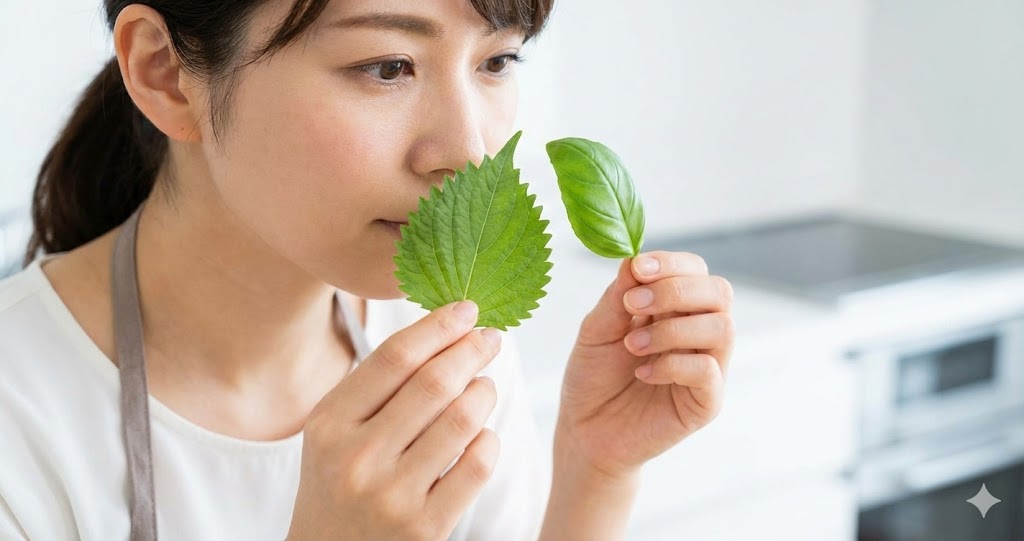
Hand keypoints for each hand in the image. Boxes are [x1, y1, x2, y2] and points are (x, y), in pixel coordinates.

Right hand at [287, 301, 501, 540]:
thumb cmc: (340, 482)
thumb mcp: (335, 430)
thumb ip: (377, 383)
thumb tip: (446, 328)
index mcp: (330, 423)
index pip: (395, 357)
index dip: (438, 326)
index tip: (466, 309)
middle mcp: (357, 458)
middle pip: (434, 383)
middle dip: (472, 351)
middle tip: (490, 338)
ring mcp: (392, 496)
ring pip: (463, 421)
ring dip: (484, 392)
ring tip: (485, 385)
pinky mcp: (425, 527)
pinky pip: (477, 466)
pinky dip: (489, 440)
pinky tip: (482, 434)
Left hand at [555, 251, 733, 479]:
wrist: (585, 430)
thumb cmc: (594, 377)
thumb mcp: (596, 330)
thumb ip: (618, 297)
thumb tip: (634, 260)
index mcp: (675, 308)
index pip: (694, 270)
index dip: (671, 263)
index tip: (638, 269)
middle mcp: (698, 332)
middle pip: (719, 292)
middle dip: (676, 290)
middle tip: (634, 306)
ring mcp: (707, 367)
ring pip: (722, 327)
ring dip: (672, 329)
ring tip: (632, 346)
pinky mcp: (707, 402)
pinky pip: (708, 371)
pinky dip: (673, 365)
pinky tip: (642, 373)